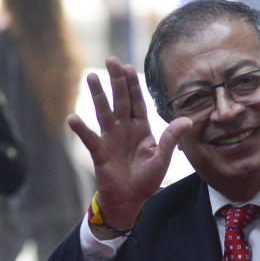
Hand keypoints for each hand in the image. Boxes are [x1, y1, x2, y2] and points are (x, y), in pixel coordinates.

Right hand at [67, 56, 192, 228]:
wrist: (130, 200)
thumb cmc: (146, 180)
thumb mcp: (162, 159)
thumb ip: (171, 139)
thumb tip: (187, 120)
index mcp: (141, 128)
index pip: (137, 101)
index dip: (133, 85)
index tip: (128, 67)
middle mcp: (124, 129)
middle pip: (120, 100)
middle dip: (116, 81)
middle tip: (111, 60)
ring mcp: (110, 138)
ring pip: (104, 112)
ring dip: (98, 95)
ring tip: (92, 77)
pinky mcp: (99, 152)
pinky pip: (89, 138)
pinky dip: (81, 129)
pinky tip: (72, 118)